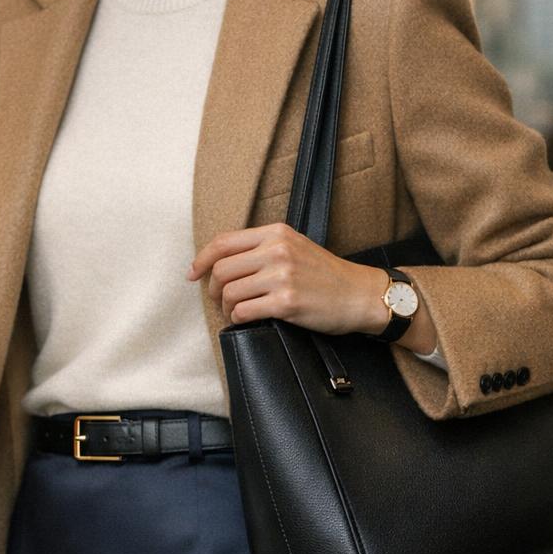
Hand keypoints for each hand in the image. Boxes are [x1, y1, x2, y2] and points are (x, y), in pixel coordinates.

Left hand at [187, 221, 434, 345]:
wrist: (360, 295)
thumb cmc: (326, 275)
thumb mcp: (295, 247)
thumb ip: (263, 248)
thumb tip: (222, 262)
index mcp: (276, 233)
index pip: (223, 242)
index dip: (201, 259)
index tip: (192, 274)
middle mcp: (277, 250)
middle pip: (221, 269)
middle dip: (213, 290)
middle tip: (220, 302)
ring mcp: (282, 276)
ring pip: (229, 292)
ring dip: (225, 308)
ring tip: (233, 313)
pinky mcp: (286, 302)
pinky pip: (243, 311)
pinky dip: (237, 319)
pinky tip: (245, 320)